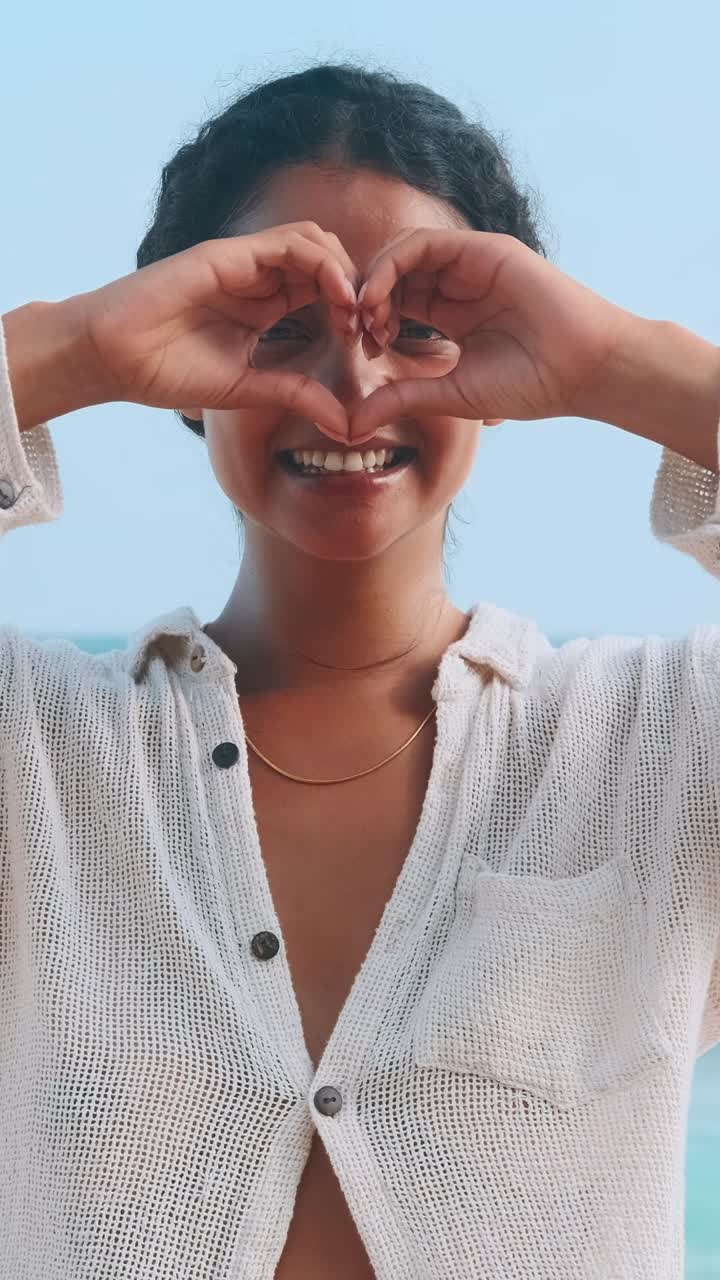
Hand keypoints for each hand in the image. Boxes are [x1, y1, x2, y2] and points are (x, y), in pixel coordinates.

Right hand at [81, 223, 358, 438]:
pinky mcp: (229, 254)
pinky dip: (323, 264)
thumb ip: (296, 395)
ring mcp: (243, 262)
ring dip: (345, 273)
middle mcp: (257, 278)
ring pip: (315, 242)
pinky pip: (290, 243)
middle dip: (358, 290)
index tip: (369, 346)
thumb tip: (345, 425)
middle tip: (373, 327)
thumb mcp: (247, 389)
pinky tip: (337, 297)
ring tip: (356, 313)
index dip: (352, 313)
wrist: (112, 357)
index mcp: (262, 306)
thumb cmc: (165, 371)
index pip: (323, 292)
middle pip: (327, 262)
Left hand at [349, 228, 639, 444]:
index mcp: (452, 316)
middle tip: (356, 329)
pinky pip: (424, 243)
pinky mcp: (482, 250)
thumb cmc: (530, 385)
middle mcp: (458, 285)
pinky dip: (393, 264)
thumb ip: (402, 399)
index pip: (396, 302)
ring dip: (374, 279)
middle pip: (394, 274)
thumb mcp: (451, 394)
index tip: (362, 349)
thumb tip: (350, 426)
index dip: (371, 320)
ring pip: (403, 253)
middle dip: (366, 297)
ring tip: (366, 313)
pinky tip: (380, 296)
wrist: (584, 369)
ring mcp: (471, 264)